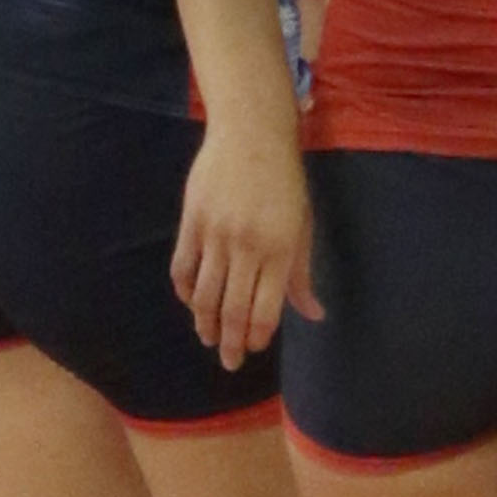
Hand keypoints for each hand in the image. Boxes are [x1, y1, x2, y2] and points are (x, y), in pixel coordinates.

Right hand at [173, 108, 314, 367]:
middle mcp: (247, 246)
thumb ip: (301, 274)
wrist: (251, 134)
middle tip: (229, 363)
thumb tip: (314, 315)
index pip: (265, 309)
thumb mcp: (303, 225)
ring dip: (205, 323)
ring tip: (208, 338)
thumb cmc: (284, 181)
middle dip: (231, 343)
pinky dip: (184, 291)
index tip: (254, 349)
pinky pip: (183, 267)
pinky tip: (190, 303)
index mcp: (280, 249)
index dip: (258, 336)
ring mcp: (216, 234)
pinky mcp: (192, 221)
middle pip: (233, 309)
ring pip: (205, 294)